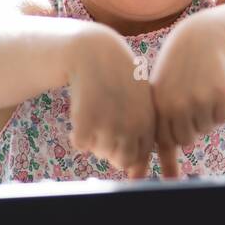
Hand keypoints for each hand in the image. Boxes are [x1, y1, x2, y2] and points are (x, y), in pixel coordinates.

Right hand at [64, 26, 156, 178]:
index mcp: (147, 122)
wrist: (95, 52)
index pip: (139, 157)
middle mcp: (130, 127)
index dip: (127, 152)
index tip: (118, 139)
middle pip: (119, 160)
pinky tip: (81, 116)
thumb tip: (134, 172)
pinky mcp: (85, 120)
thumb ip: (139, 132)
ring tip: (95, 116)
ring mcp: (108, 125)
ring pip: (98, 152)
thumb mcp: (139, 102)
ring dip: (94, 141)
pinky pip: (80, 144)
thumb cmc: (118, 78)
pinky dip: (77, 135)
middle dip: (111, 151)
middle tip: (104, 129)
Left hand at [150, 14, 224, 179]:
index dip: (175, 132)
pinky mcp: (223, 95)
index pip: (168, 141)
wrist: (202, 40)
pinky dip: (223, 108)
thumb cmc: (177, 71)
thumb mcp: (161, 94)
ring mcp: (201, 100)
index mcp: (159, 106)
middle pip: (189, 139)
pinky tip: (216, 88)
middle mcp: (179, 105)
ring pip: (208, 128)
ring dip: (208, 115)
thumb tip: (152, 169)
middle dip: (192, 126)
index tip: (179, 118)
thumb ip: (160, 126)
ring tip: (202, 90)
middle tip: (192, 102)